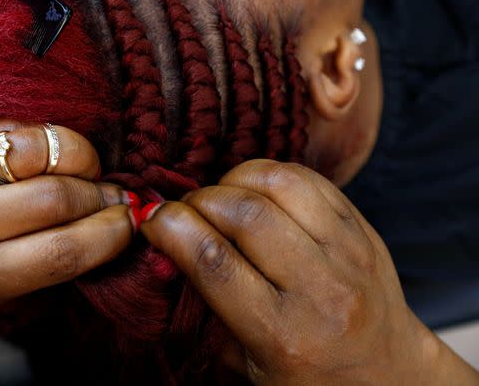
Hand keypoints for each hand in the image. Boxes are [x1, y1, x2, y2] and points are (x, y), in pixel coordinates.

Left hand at [0, 120, 133, 321]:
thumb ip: (46, 266)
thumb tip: (113, 226)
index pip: (58, 252)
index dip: (108, 235)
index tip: (129, 224)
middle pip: (53, 197)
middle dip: (100, 196)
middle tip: (113, 198)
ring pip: (33, 149)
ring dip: (76, 157)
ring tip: (84, 171)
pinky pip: (11, 127)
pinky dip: (44, 139)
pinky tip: (50, 155)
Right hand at [141, 160, 456, 384]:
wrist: (386, 374)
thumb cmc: (305, 374)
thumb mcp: (243, 362)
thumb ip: (201, 306)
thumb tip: (160, 247)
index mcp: (285, 335)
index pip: (215, 262)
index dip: (172, 228)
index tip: (152, 220)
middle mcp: (323, 291)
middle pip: (244, 214)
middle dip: (199, 201)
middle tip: (186, 212)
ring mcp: (349, 255)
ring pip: (278, 182)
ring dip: (233, 181)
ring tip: (220, 199)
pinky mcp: (363, 228)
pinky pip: (307, 177)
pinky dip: (268, 174)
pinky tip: (254, 193)